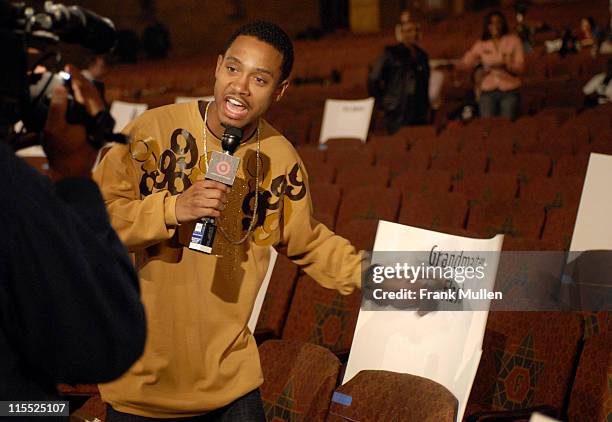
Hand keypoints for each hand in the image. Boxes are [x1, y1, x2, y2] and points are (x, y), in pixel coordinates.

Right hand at [43, 65, 104, 179]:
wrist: (72, 171)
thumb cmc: (63, 153)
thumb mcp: (54, 128)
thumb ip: (58, 107)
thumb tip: (62, 88)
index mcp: (96, 118)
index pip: (89, 91)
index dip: (78, 77)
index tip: (69, 67)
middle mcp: (102, 120)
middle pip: (94, 93)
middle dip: (81, 80)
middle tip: (69, 70)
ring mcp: (101, 124)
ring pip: (95, 100)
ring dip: (84, 89)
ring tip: (72, 79)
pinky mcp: (97, 128)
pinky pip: (93, 108)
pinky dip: (85, 99)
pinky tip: (77, 95)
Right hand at [175, 180, 229, 222]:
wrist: (175, 208)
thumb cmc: (187, 199)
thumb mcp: (194, 188)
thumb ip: (206, 187)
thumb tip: (221, 188)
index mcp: (199, 185)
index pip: (215, 183)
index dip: (224, 187)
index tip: (227, 190)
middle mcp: (199, 192)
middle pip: (218, 194)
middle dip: (224, 198)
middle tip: (225, 201)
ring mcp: (198, 202)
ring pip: (217, 203)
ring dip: (221, 207)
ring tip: (221, 207)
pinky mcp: (198, 211)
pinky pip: (212, 212)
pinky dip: (217, 213)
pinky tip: (216, 213)